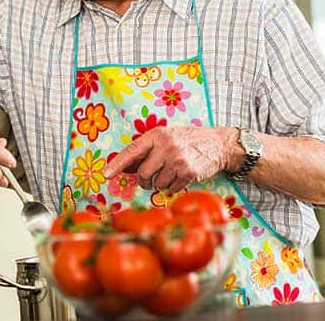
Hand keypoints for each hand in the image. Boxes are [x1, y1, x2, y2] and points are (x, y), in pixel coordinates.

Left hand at [103, 126, 237, 192]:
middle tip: (149, 181)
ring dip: (161, 184)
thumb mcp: (165, 138)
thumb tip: (125, 169)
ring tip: (171, 173)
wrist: (218, 143)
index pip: (132, 151)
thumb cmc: (186, 141)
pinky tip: (181, 176)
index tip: (106, 174)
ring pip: (158, 184)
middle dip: (144, 181)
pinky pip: (172, 189)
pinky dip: (174, 187)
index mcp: (157, 135)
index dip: (117, 164)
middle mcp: (166, 146)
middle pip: (144, 174)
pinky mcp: (189, 172)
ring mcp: (178, 160)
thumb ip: (146, 151)